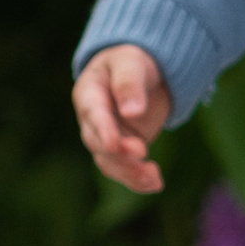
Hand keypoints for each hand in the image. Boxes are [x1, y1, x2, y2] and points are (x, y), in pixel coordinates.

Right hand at [74, 41, 171, 192]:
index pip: (94, 115)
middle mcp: (92, 120)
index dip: (104, 131)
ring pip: (110, 162)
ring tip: (154, 179)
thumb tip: (132, 112)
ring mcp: (105, 137)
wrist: (137, 72)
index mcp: (89, 94)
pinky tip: (155, 184)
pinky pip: (124, 169)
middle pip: (98, 143)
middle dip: (119, 154)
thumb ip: (129, 84)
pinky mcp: (121, 150)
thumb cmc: (130, 61)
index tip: (116, 145)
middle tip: (144, 154)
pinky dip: (137, 180)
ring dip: (130, 173)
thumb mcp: (131, 63)